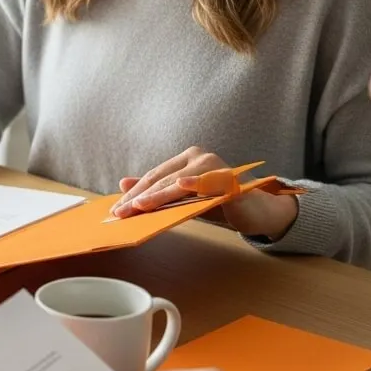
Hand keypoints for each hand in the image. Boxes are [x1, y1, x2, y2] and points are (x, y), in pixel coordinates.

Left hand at [110, 147, 298, 238]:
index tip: (116, 208)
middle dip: (138, 197)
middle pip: (162, 179)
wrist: (254, 212)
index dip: (134, 192)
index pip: (154, 175)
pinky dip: (194, 184)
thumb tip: (123, 182)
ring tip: (138, 207)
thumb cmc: (217, 204)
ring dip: (157, 196)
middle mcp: (200, 157)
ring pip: (178, 183)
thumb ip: (157, 190)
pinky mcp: (229, 181)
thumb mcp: (182, 198)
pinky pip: (208, 184)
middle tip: (120, 212)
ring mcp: (215, 167)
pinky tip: (181, 185)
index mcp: (187, 158)